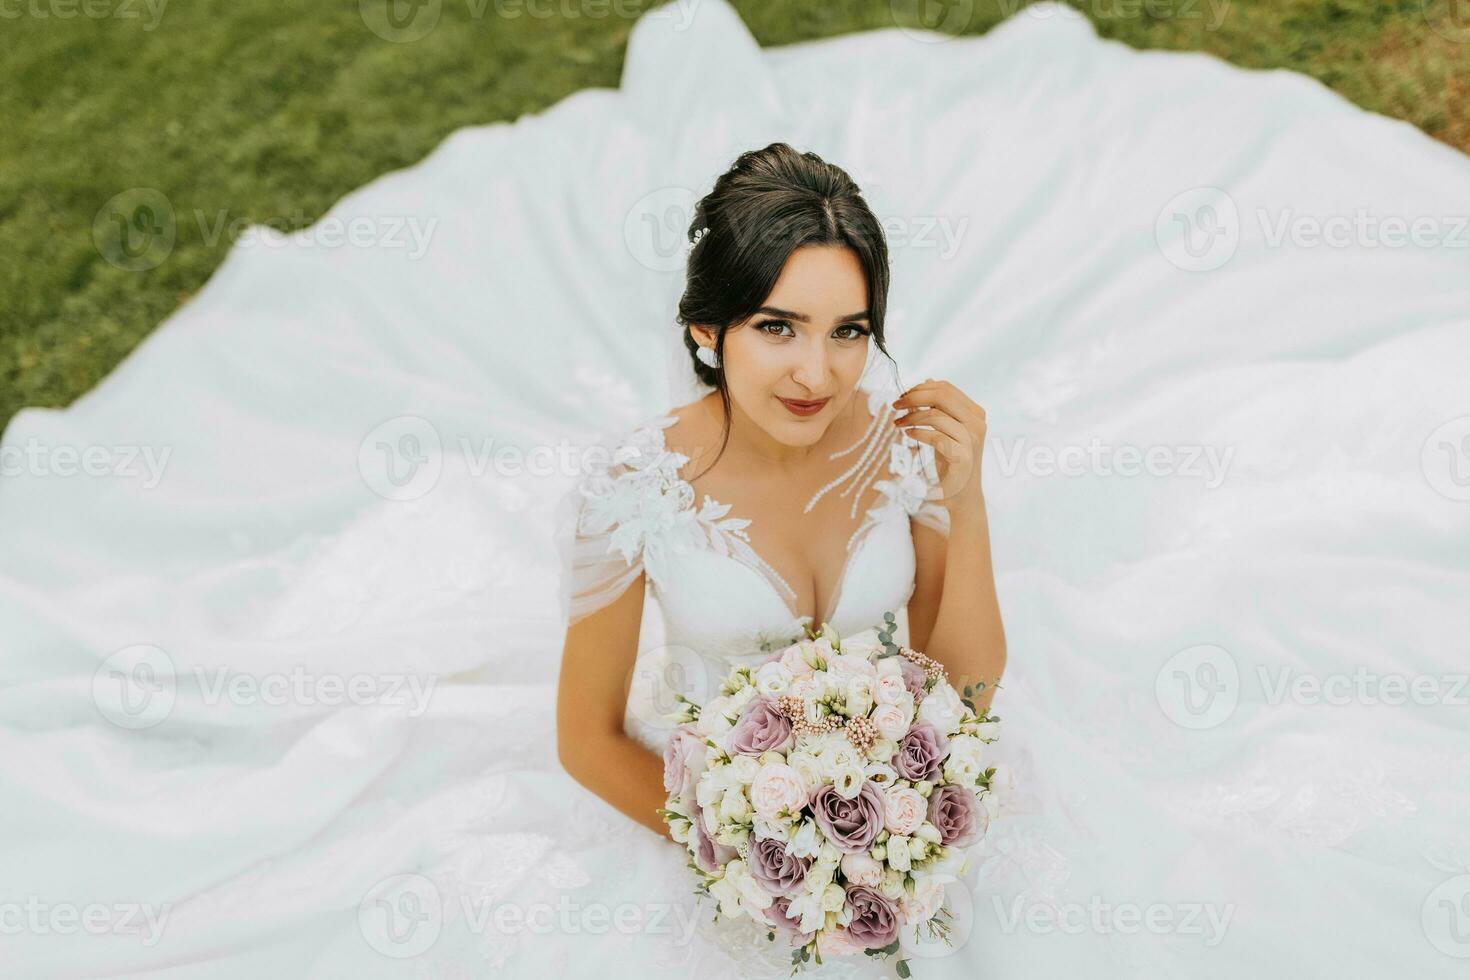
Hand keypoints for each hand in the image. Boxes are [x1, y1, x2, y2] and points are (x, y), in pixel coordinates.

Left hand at [891, 378, 986, 511]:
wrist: (963, 495)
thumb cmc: (952, 461)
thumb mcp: (947, 430)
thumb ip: (941, 407)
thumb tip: (928, 380)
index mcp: (975, 412)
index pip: (946, 388)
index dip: (920, 388)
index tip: (902, 396)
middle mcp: (977, 423)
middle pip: (941, 396)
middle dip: (913, 397)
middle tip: (895, 405)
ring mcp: (971, 439)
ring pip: (936, 415)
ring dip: (911, 417)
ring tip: (897, 423)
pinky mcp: (962, 456)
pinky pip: (935, 436)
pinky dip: (917, 432)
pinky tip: (908, 434)